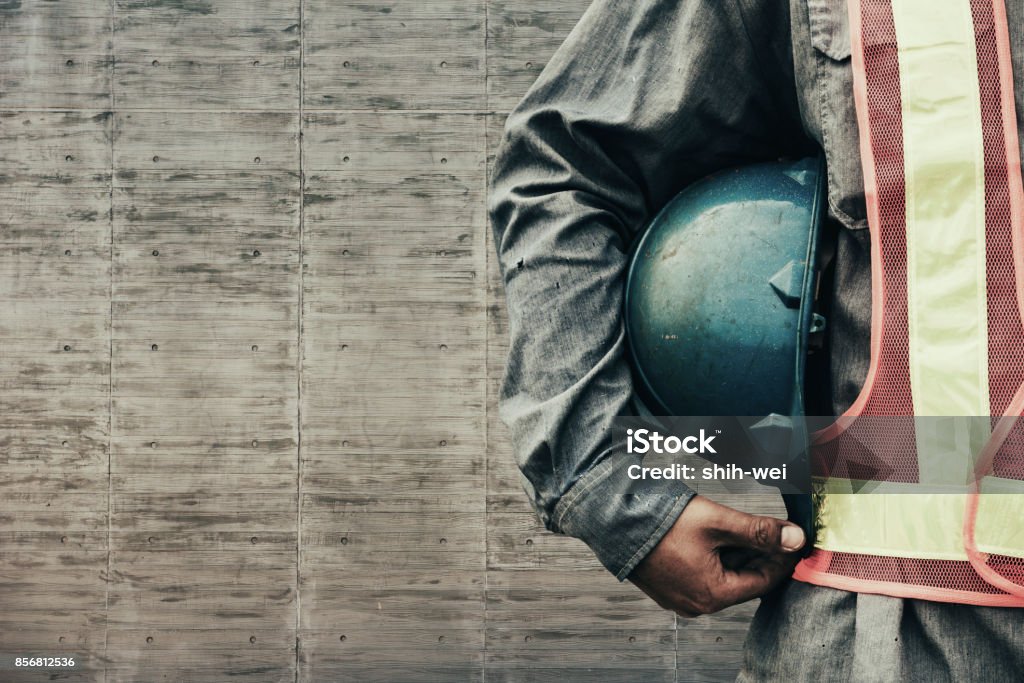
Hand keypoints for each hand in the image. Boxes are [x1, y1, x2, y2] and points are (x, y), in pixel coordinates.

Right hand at [628, 495, 805, 616]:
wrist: (612, 518)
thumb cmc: (659, 522)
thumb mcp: (717, 522)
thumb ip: (759, 531)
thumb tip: (795, 539)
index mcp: (712, 595)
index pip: (763, 581)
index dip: (782, 557)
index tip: (794, 537)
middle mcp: (695, 603)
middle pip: (743, 579)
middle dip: (759, 553)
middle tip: (772, 527)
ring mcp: (679, 596)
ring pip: (723, 575)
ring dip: (737, 552)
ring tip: (743, 525)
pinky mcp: (667, 585)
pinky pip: (702, 574)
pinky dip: (715, 556)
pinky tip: (718, 534)